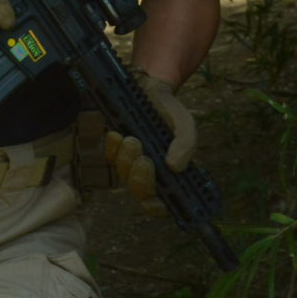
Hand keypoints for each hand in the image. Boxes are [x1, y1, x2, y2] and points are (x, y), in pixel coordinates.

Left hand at [105, 68, 195, 213]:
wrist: (152, 90)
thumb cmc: (170, 113)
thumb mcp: (185, 125)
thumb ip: (185, 144)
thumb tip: (174, 166)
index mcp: (169, 174)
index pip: (161, 202)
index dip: (156, 207)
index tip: (155, 199)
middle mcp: (149, 172)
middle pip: (140, 191)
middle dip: (140, 178)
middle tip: (145, 159)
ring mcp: (131, 161)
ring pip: (124, 173)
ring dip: (126, 159)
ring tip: (132, 139)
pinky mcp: (116, 148)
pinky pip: (110, 155)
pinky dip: (112, 147)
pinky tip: (117, 134)